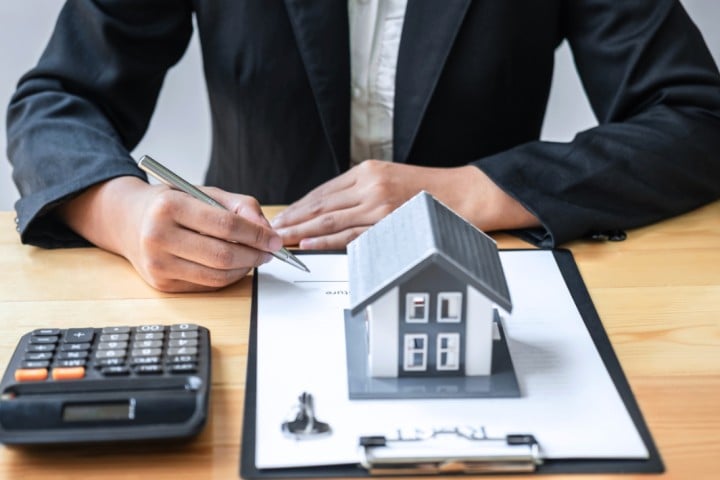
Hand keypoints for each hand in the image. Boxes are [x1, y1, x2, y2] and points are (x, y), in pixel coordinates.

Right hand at [58, 176, 281, 291]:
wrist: (130, 221)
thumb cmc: (173, 204)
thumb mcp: (205, 192)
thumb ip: (241, 206)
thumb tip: (267, 232)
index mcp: (169, 207)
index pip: (225, 225)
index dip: (256, 235)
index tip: (275, 240)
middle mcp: (158, 236)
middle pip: (222, 255)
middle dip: (254, 256)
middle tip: (269, 252)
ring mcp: (157, 264)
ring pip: (216, 276)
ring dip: (244, 269)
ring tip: (254, 258)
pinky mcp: (161, 284)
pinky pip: (206, 285)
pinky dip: (227, 278)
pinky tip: (233, 266)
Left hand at [271, 160, 538, 248]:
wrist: (464, 194)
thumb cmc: (429, 188)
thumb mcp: (392, 177)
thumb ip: (364, 188)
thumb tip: (335, 207)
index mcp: (369, 171)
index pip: (324, 190)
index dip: (301, 204)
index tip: (285, 213)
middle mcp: (370, 185)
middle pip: (322, 204)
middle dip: (294, 217)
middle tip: (274, 227)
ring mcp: (378, 205)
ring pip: (331, 219)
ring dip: (303, 229)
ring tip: (283, 237)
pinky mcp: (387, 224)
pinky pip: (350, 235)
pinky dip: (326, 240)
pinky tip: (309, 243)